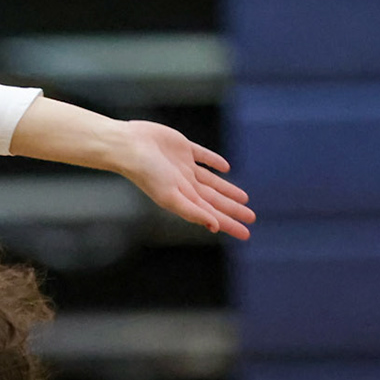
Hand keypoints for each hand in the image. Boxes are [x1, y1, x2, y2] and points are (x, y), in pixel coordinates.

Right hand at [110, 120, 251, 239]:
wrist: (127, 146)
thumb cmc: (145, 173)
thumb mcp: (170, 196)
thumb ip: (192, 211)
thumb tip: (215, 227)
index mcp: (183, 197)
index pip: (212, 213)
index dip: (230, 222)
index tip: (246, 232)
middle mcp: (184, 184)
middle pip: (215, 199)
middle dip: (232, 209)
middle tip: (251, 218)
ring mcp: (184, 166)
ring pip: (212, 181)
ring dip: (227, 190)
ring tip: (243, 199)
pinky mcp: (182, 148)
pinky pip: (203, 156)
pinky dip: (214, 162)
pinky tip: (225, 168)